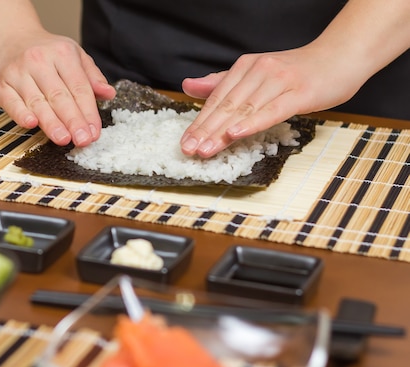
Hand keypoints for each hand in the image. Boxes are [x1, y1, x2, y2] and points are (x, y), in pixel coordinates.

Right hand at [0, 29, 115, 146]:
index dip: (88, 112)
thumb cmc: (45, 51)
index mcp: (62, 53)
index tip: (94, 132)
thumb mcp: (73, 55)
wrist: (9, 36)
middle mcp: (39, 61)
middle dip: (73, 120)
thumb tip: (109, 94)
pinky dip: (20, 114)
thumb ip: (91, 76)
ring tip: (64, 139)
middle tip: (83, 140)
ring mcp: (17, 72)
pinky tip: (31, 124)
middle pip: (59, 96)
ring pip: (37, 102)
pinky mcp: (0, 84)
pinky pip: (11, 102)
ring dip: (51, 123)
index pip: (79, 87)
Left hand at [179, 46, 363, 157]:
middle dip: (205, 130)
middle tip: (189, 150)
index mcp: (246, 67)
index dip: (199, 121)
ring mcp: (279, 81)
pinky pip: (271, 110)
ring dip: (222, 132)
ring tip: (205, 149)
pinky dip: (252, 123)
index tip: (184, 142)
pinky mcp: (300, 92)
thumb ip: (222, 82)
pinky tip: (235, 133)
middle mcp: (259, 71)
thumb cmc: (298, 71)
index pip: (217, 98)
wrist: (341, 57)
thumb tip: (189, 85)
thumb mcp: (257, 74)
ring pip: (244, 109)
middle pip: (227, 105)